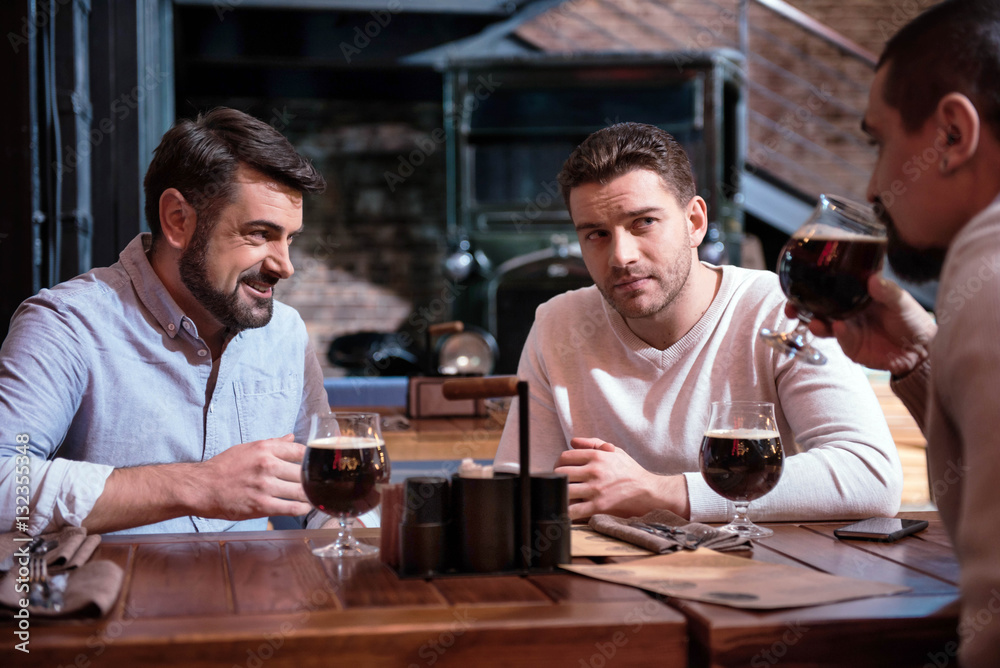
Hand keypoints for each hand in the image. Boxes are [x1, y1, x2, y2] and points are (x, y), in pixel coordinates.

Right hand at [193, 434, 311, 520]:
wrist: (201, 487)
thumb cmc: (224, 467)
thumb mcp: (248, 448)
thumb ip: (274, 444)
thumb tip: (292, 436)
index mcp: (265, 449)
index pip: (300, 451)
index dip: (311, 460)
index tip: (315, 466)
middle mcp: (267, 465)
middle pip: (303, 472)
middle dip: (312, 479)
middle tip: (318, 484)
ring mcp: (264, 486)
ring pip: (301, 491)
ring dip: (310, 495)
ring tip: (314, 497)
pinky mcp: (261, 505)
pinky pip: (291, 508)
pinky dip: (303, 508)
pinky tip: (305, 507)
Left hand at [554, 438, 688, 520]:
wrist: (649, 490)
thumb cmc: (630, 471)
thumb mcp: (615, 451)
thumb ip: (593, 443)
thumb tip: (572, 441)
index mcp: (597, 455)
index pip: (564, 457)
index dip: (558, 463)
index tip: (560, 470)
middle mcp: (594, 471)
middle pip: (560, 473)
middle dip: (557, 478)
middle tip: (560, 484)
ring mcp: (596, 489)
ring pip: (564, 490)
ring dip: (561, 494)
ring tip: (563, 496)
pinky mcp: (599, 506)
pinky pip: (574, 510)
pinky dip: (567, 511)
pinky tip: (567, 510)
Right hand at [785, 275, 935, 376]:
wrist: (920, 351)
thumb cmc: (912, 320)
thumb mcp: (902, 301)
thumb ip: (888, 291)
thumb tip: (873, 279)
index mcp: (857, 292)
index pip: (830, 285)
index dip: (812, 282)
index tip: (800, 278)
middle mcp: (847, 308)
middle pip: (817, 305)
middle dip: (800, 306)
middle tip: (792, 306)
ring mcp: (846, 327)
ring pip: (822, 323)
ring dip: (813, 322)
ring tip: (813, 322)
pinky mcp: (850, 345)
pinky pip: (839, 338)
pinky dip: (837, 334)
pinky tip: (838, 329)